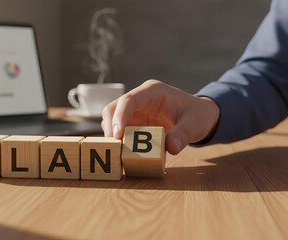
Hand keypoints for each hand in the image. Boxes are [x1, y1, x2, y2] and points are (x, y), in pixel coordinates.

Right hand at [101, 80, 219, 154]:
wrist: (199, 116)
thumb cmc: (197, 115)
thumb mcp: (195, 124)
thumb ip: (184, 135)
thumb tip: (171, 148)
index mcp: (152, 92)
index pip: (129, 100)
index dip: (120, 116)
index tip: (117, 135)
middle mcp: (139, 99)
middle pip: (113, 109)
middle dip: (111, 127)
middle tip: (116, 148)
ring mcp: (134, 111)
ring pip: (112, 119)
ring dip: (112, 135)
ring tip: (119, 152)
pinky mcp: (133, 123)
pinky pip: (119, 131)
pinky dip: (118, 142)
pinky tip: (124, 153)